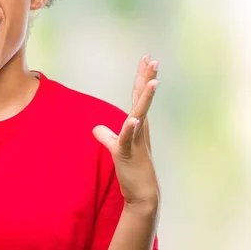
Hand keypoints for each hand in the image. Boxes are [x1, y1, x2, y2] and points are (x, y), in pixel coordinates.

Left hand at [93, 54, 159, 208]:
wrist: (142, 192)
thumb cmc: (132, 169)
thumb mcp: (117, 148)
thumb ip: (107, 136)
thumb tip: (97, 128)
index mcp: (138, 124)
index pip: (138, 96)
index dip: (142, 77)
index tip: (146, 59)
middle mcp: (140, 128)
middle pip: (142, 99)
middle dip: (147, 79)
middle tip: (153, 60)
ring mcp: (136, 139)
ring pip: (141, 114)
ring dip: (146, 98)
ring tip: (153, 82)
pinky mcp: (129, 152)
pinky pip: (129, 138)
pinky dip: (131, 128)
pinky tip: (133, 119)